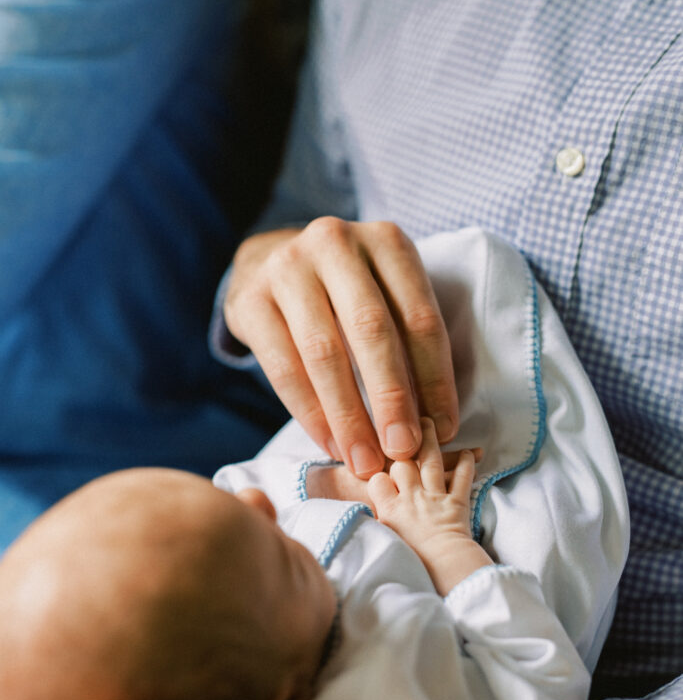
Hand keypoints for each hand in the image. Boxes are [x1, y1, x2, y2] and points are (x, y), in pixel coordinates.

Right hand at [225, 219, 457, 476]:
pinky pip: (284, 367)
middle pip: (371, 330)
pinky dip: (310, 414)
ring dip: (348, 416)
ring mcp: (287, 267)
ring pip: (324, 353)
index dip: (436, 379)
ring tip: (365, 459)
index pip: (420, 317)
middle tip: (403, 450)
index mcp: (387, 241)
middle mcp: (336, 243)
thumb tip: (435, 424)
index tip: (444, 429)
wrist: (270, 264)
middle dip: (391, 399)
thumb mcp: (385, 298)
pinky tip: (330, 444)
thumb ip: (408, 345)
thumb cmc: (345, 295)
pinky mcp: (251, 300)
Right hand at [368, 419, 491, 593]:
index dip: (378, 472)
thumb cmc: (411, 564)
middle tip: (404, 426)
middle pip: (403, 463)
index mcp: (389, 510)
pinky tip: (470, 453)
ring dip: (430, 440)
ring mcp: (434, 499)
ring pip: (431, 462)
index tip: (377, 468)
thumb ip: (370, 526)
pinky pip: (463, 479)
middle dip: (403, 444)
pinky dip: (467, 465)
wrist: (444, 570)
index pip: (378, 479)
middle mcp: (411, 498)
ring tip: (429, 422)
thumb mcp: (380, 545)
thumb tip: (356, 520)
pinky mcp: (457, 504)